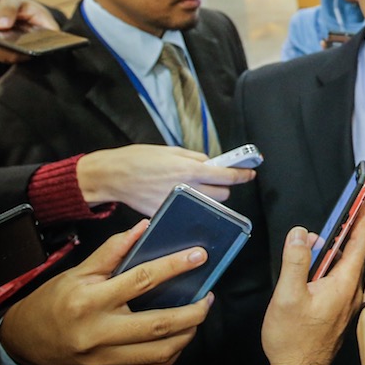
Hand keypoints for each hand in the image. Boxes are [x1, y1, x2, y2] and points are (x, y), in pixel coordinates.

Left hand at [0, 0, 60, 63]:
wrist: (15, 13)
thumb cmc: (19, 6)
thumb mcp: (14, 1)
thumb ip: (9, 9)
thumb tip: (2, 25)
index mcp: (49, 31)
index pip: (47, 44)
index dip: (35, 47)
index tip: (20, 46)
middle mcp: (40, 46)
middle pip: (27, 53)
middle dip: (8, 49)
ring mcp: (26, 53)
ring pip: (13, 57)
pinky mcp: (14, 56)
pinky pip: (3, 56)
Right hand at [0, 219, 211, 364]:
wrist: (25, 342)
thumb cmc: (53, 301)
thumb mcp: (77, 272)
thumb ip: (112, 251)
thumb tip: (143, 228)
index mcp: (90, 300)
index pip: (142, 280)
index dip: (175, 266)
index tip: (199, 256)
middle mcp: (99, 332)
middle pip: (159, 324)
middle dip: (193, 312)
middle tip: (208, 298)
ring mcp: (105, 357)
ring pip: (161, 352)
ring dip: (187, 334)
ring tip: (196, 317)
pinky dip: (171, 354)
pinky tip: (177, 337)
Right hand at [77, 144, 255, 215]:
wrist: (114, 175)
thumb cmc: (139, 159)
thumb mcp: (171, 151)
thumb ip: (195, 158)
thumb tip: (212, 164)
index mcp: (189, 170)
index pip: (226, 176)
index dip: (242, 175)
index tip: (250, 173)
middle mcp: (187, 189)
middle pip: (222, 195)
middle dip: (223, 187)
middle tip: (216, 179)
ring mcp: (177, 204)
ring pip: (209, 206)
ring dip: (210, 197)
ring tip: (198, 187)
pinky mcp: (166, 214)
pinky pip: (188, 212)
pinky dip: (190, 205)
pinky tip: (181, 196)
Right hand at [260, 208, 364, 364]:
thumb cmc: (293, 339)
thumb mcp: (288, 295)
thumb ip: (296, 261)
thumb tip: (302, 233)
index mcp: (344, 284)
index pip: (360, 243)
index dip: (361, 218)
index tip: (363, 198)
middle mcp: (351, 292)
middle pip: (356, 252)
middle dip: (350, 228)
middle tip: (344, 209)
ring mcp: (346, 302)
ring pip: (346, 266)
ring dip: (338, 247)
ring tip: (324, 234)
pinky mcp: (337, 310)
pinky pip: (340, 279)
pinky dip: (333, 264)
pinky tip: (318, 263)